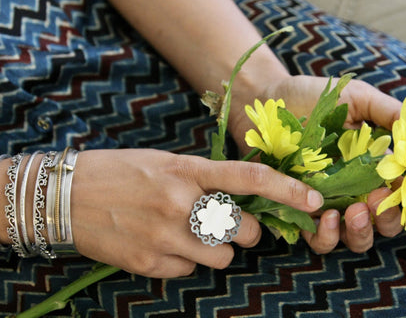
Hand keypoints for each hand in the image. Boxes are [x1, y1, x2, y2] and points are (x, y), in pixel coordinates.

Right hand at [71, 149, 322, 277]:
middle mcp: (179, 202)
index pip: (247, 178)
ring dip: (214, 248)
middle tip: (228, 223)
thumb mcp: (164, 162)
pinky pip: (188, 271)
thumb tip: (237, 200)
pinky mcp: (148, 263)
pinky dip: (183, 261)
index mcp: (185, 169)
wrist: (65, 194)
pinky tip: (161, 244)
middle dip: (244, 230)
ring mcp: (163, 236)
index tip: (313, 200)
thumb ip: (202, 179)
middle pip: (243, 229)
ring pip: (221, 256)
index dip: (286, 189)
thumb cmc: (119, 171)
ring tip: (188, 234)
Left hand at [229, 74, 403, 252]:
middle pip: (380, 223)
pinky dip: (325, 235)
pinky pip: (315, 236)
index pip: (397, 195)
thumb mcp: (356, 98)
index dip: (403, 198)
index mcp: (370, 167)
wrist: (267, 100)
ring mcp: (325, 202)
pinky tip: (325, 216)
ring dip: (358, 233)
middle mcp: (351, 190)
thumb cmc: (311, 97)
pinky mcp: (297, 209)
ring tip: (351, 213)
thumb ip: (388, 113)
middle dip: (384, 220)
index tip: (396, 187)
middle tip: (372, 204)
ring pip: (351, 237)